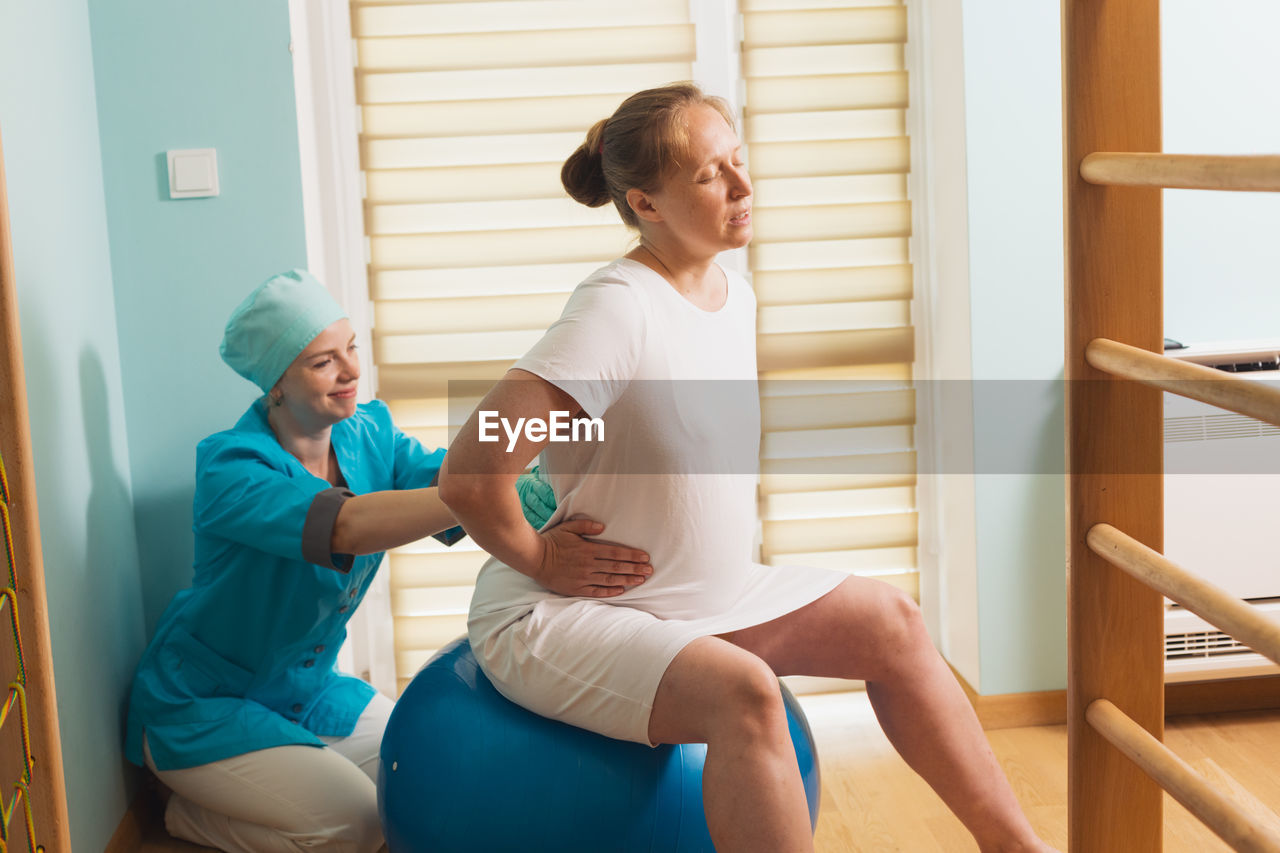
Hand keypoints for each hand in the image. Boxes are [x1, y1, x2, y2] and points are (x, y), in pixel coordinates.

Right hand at [535, 518, 651, 597]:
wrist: (534, 559)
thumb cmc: (552, 541)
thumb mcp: (568, 527)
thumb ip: (586, 525)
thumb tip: (603, 527)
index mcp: (588, 549)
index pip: (615, 553)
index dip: (632, 555)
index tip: (645, 557)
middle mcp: (588, 565)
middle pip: (616, 567)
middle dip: (635, 569)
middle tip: (650, 570)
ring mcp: (583, 578)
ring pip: (610, 579)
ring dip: (627, 580)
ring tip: (641, 580)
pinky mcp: (576, 588)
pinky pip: (597, 591)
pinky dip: (610, 591)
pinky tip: (622, 590)